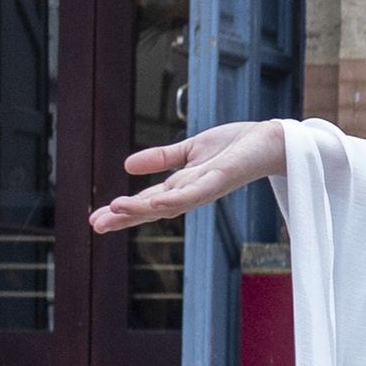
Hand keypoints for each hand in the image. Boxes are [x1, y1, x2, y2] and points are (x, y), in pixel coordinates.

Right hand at [89, 121, 285, 233]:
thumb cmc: (234, 146)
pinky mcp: (221, 180)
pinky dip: (175, 199)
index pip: (146, 202)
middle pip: (152, 209)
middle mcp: (191, 193)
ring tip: (115, 210)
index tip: (95, 220)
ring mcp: (205, 189)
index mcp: (182, 187)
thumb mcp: (189, 150)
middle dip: (124, 218)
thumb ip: (161, 159)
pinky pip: (196, 193)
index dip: (121, 211)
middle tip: (95, 226)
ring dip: (142, 209)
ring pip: (169, 204)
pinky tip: (157, 202)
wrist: (270, 140)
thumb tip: (126, 165)